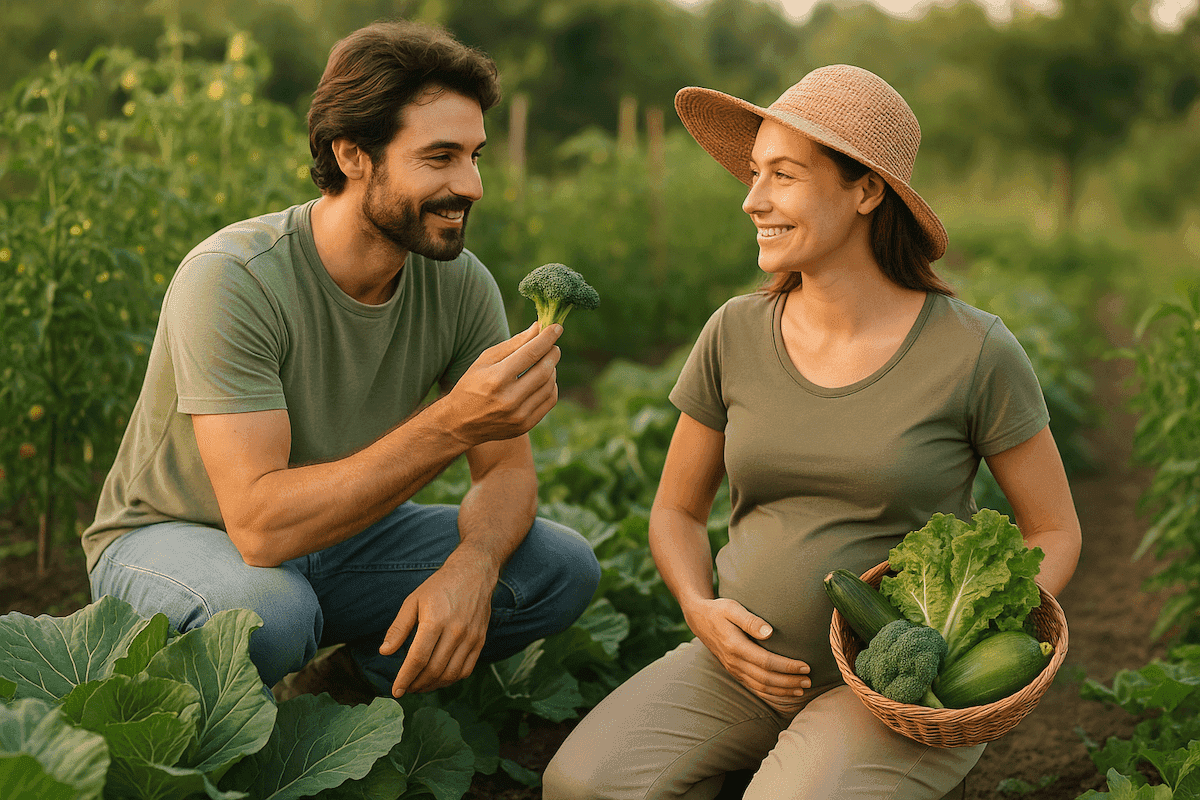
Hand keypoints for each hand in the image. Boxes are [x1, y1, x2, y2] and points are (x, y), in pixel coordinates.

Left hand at [379, 552, 495, 695]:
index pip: (418, 659)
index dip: (405, 678)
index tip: (396, 691)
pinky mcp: (480, 640)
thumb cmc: (438, 587)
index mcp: (435, 621)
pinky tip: (439, 679)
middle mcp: (456, 631)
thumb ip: (399, 628)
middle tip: (406, 689)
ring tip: (420, 686)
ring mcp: (471, 637)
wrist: (473, 574)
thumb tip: (384, 652)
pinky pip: (466, 669)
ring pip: (450, 674)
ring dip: (433, 685)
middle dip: (417, 685)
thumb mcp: (412, 601)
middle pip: (434, 670)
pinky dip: (451, 680)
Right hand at [442, 322, 560, 446]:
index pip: (530, 353)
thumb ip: (513, 344)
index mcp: (496, 378)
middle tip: (553, 345)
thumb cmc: (471, 385)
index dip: (547, 338)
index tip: (556, 327)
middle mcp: (509, 398)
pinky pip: (549, 401)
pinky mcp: (525, 425)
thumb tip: (538, 328)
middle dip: (553, 353)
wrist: (460, 424)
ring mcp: (519, 415)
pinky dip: (552, 386)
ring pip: (549, 385)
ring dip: (552, 369)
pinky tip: (545, 380)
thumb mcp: (485, 360)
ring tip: (546, 362)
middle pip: (544, 370)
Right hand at [683, 597, 811, 713]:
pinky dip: (770, 692)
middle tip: (809, 680)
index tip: (805, 665)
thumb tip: (769, 632)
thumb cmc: (718, 610)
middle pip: (766, 679)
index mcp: (735, 646)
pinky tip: (783, 692)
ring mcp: (733, 669)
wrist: (698, 619)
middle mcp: (734, 662)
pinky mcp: (734, 671)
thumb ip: (750, 620)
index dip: (787, 666)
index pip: (767, 662)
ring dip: (782, 690)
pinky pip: (753, 687)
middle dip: (789, 682)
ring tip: (801, 689)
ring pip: (760, 686)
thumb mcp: (732, 608)